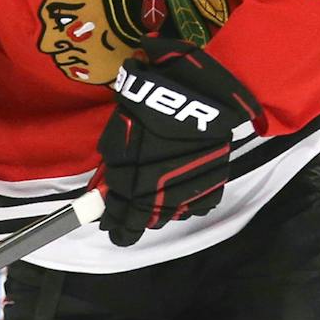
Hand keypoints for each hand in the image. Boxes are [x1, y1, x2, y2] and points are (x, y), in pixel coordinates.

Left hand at [94, 35, 260, 247]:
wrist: (197, 90)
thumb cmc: (150, 102)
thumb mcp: (120, 128)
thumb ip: (113, 159)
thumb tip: (106, 187)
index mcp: (132, 178)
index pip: (120, 213)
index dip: (114, 223)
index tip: (111, 229)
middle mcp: (160, 190)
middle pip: (145, 218)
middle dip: (135, 222)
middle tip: (128, 225)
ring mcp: (188, 188)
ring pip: (172, 214)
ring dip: (161, 214)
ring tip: (155, 208)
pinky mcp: (214, 180)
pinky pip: (201, 205)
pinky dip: (191, 204)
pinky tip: (183, 199)